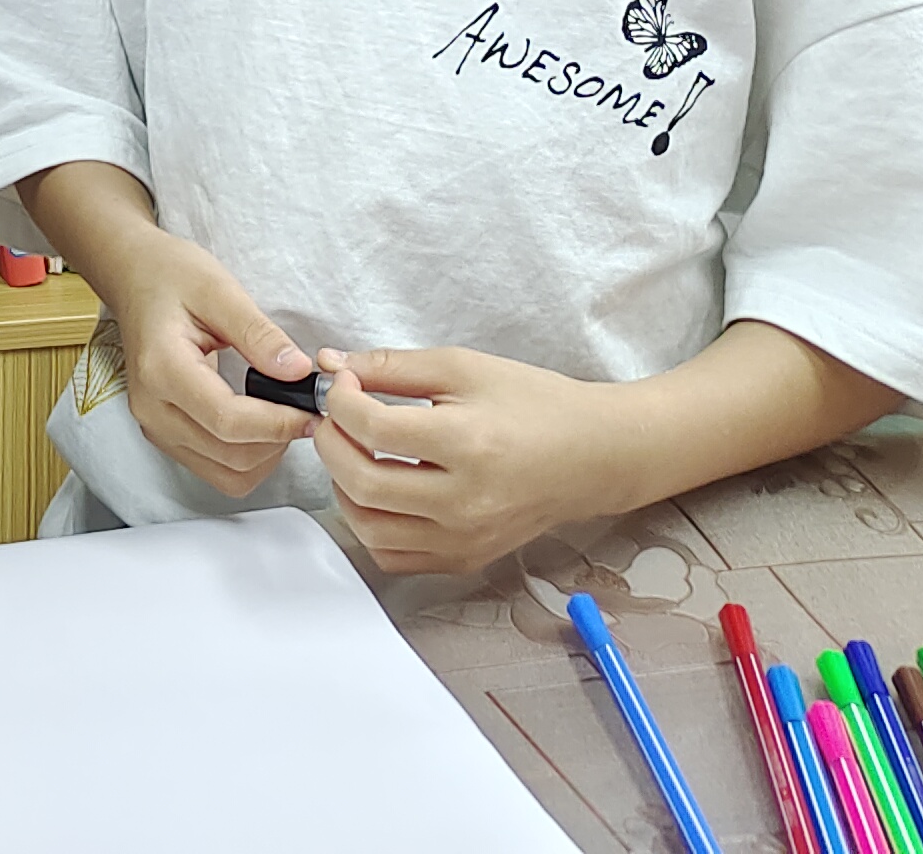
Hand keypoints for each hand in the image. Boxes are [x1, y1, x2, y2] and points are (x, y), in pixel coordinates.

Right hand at [95, 225, 320, 499]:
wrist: (133, 278)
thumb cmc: (172, 276)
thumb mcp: (219, 289)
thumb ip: (259, 333)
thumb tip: (299, 372)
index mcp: (161, 368)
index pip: (227, 420)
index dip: (278, 423)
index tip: (314, 410)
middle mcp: (152, 409)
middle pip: (230, 455)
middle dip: (278, 440)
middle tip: (308, 409)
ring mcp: (155, 427)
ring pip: (226, 474)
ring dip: (266, 455)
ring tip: (286, 416)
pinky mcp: (164, 435)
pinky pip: (216, 470)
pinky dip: (248, 458)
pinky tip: (263, 425)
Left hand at [312, 344, 627, 577]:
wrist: (593, 454)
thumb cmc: (533, 404)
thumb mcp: (463, 368)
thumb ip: (391, 366)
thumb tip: (331, 363)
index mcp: (467, 444)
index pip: (373, 429)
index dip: (340, 400)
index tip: (340, 382)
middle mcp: (465, 502)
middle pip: (361, 483)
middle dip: (330, 443)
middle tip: (333, 416)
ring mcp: (465, 539)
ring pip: (369, 528)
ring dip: (343, 486)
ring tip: (353, 452)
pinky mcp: (466, 559)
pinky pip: (394, 556)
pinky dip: (371, 524)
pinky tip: (379, 490)